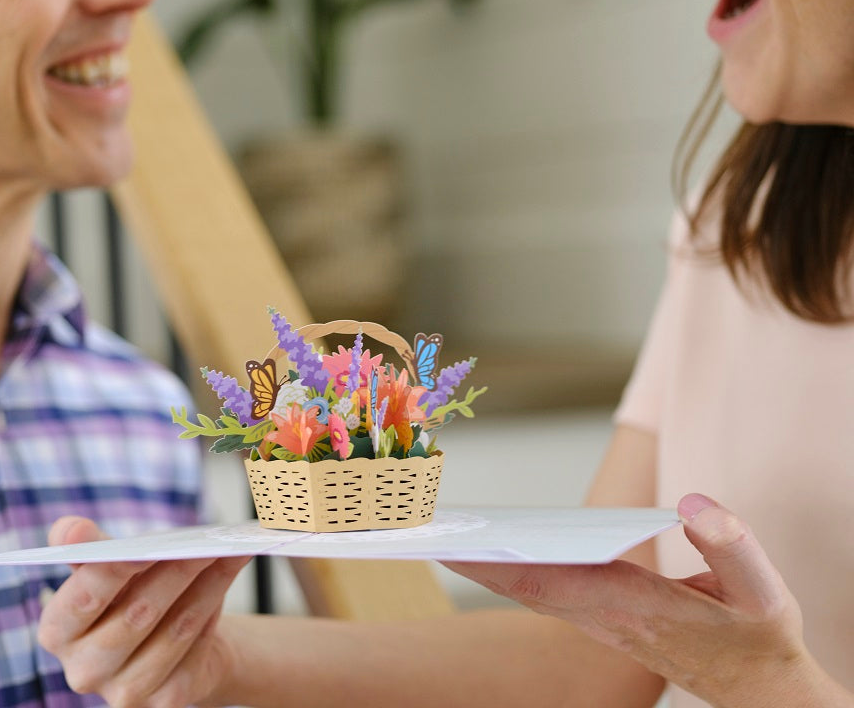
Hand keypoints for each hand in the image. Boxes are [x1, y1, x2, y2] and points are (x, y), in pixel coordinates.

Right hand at [37, 516, 248, 707]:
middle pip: (136, 615)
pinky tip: (228, 574)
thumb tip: (70, 529)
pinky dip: (215, 604)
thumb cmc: (130, 590)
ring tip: (227, 552)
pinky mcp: (164, 699)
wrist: (168, 633)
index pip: (82, 599)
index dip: (114, 570)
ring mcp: (125, 691)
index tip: (146, 546)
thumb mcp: (107, 563)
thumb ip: (88, 545)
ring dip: (206, 584)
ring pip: (174, 630)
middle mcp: (85, 670)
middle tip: (205, 542)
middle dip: (175, 572)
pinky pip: (197, 647)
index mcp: (58, 631)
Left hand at [444, 494, 847, 707]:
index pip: (554, 583)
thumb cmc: (758, 635)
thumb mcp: (763, 593)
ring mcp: (601, 618)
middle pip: (527, 587)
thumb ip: (733, 546)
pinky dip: (514, 571)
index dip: (503, 566)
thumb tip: (693, 505)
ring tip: (446, 531)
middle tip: (428, 532)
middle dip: (476, 563)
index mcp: (634, 607)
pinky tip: (494, 550)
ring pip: (531, 590)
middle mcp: (606, 614)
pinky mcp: (605, 614)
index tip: (459, 547)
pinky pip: (547, 590)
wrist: (761, 686)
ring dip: (488, 566)